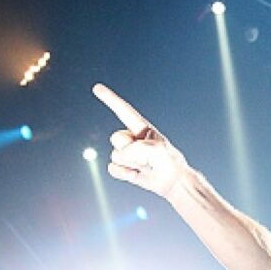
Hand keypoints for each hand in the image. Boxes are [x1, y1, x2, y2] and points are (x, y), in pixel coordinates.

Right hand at [92, 83, 188, 198]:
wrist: (174, 182)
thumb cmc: (168, 162)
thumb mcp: (155, 150)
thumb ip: (135, 149)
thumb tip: (120, 157)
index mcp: (142, 129)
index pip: (123, 111)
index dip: (110, 99)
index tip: (97, 88)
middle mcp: (132, 139)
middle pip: (116, 138)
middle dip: (130, 149)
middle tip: (149, 158)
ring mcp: (127, 153)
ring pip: (115, 155)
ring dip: (131, 163)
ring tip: (147, 166)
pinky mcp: (124, 167)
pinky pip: (113, 168)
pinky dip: (124, 174)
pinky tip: (137, 175)